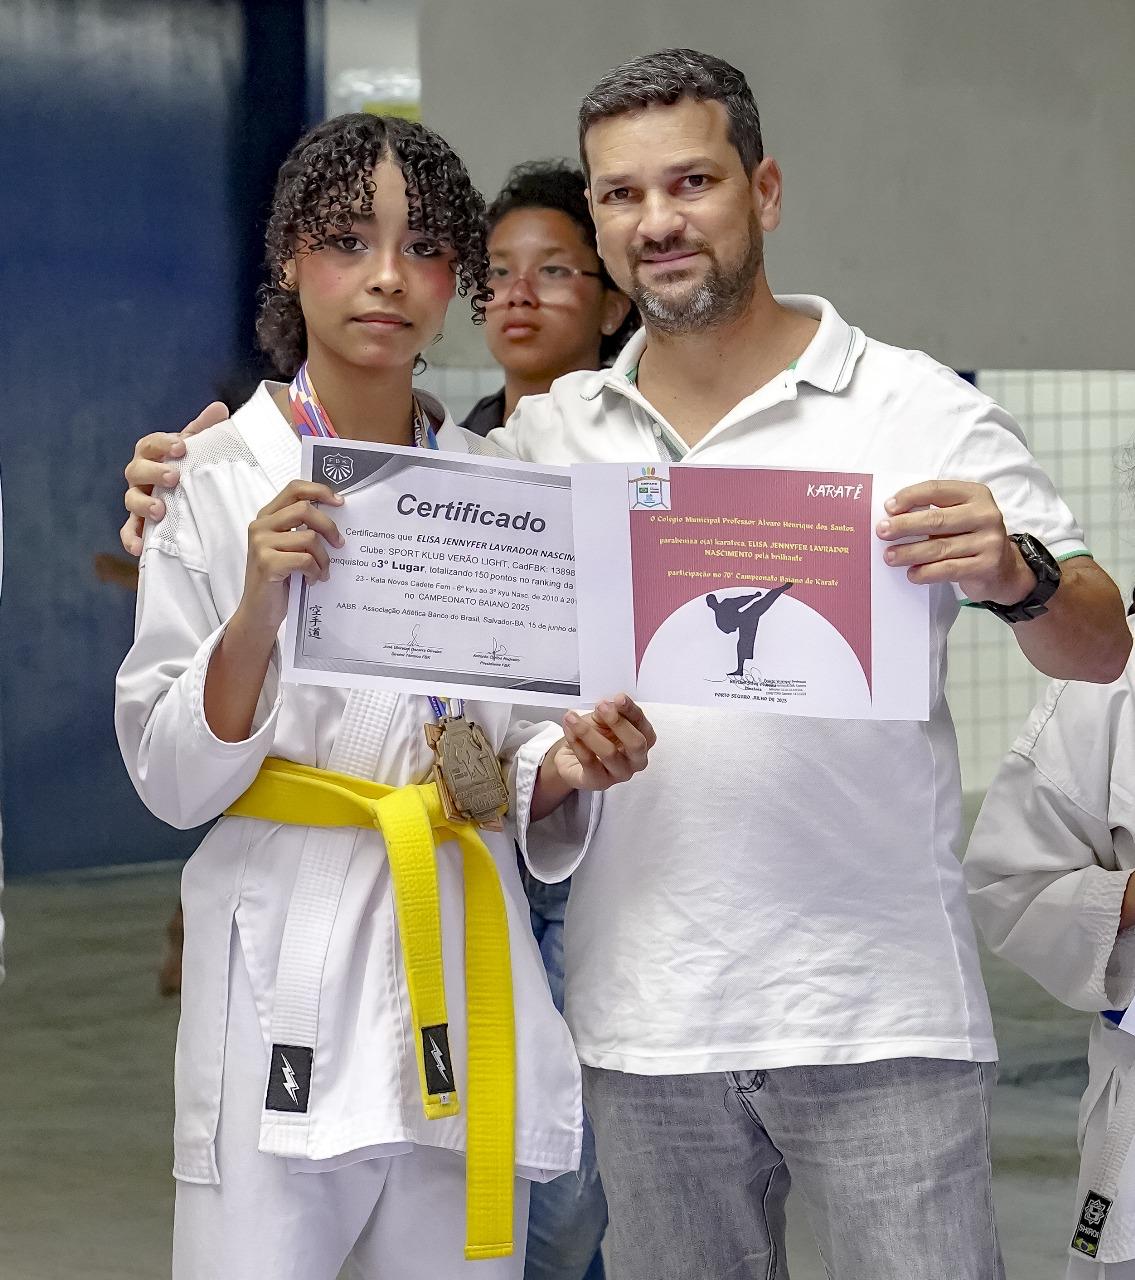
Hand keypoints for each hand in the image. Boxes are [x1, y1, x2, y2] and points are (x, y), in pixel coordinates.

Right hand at [119, 401, 228, 555]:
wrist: (188, 497)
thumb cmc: (188, 468)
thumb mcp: (198, 449)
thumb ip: (205, 430)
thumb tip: (219, 408)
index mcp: (154, 454)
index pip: (151, 443)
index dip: (164, 444)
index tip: (182, 446)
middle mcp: (141, 476)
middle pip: (136, 469)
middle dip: (153, 472)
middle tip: (173, 477)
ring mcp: (138, 499)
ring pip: (131, 500)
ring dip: (143, 504)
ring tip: (160, 510)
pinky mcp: (139, 524)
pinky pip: (129, 532)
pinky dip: (132, 539)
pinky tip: (139, 547)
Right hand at [235, 481, 343, 636]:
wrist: (259, 613)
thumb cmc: (279, 580)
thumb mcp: (289, 548)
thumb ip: (302, 529)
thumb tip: (337, 515)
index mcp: (266, 517)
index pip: (294, 489)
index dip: (319, 490)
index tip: (340, 502)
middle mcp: (260, 526)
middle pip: (305, 509)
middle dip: (329, 527)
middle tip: (340, 544)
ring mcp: (261, 544)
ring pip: (309, 538)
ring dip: (324, 558)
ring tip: (322, 571)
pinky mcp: (267, 563)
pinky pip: (305, 559)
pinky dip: (316, 571)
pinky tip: (313, 580)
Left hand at [544, 694, 655, 795]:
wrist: (572, 755)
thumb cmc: (595, 735)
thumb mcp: (602, 718)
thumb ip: (609, 711)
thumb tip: (609, 705)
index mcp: (643, 741)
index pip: (643, 725)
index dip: (631, 710)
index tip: (619, 698)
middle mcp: (636, 760)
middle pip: (636, 744)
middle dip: (618, 723)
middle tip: (601, 707)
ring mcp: (618, 774)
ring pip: (609, 753)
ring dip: (588, 731)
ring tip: (572, 717)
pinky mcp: (599, 782)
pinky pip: (588, 761)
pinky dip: (576, 742)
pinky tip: (568, 730)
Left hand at [876, 480, 1035, 604]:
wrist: (1003, 570)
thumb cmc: (970, 538)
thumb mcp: (958, 517)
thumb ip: (933, 511)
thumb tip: (892, 516)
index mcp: (975, 494)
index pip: (937, 489)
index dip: (910, 496)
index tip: (888, 507)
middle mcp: (986, 515)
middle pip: (936, 519)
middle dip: (904, 525)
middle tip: (882, 532)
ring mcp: (989, 541)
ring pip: (939, 547)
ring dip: (909, 552)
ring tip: (889, 556)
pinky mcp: (986, 566)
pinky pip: (948, 569)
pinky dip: (925, 572)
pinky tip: (911, 574)